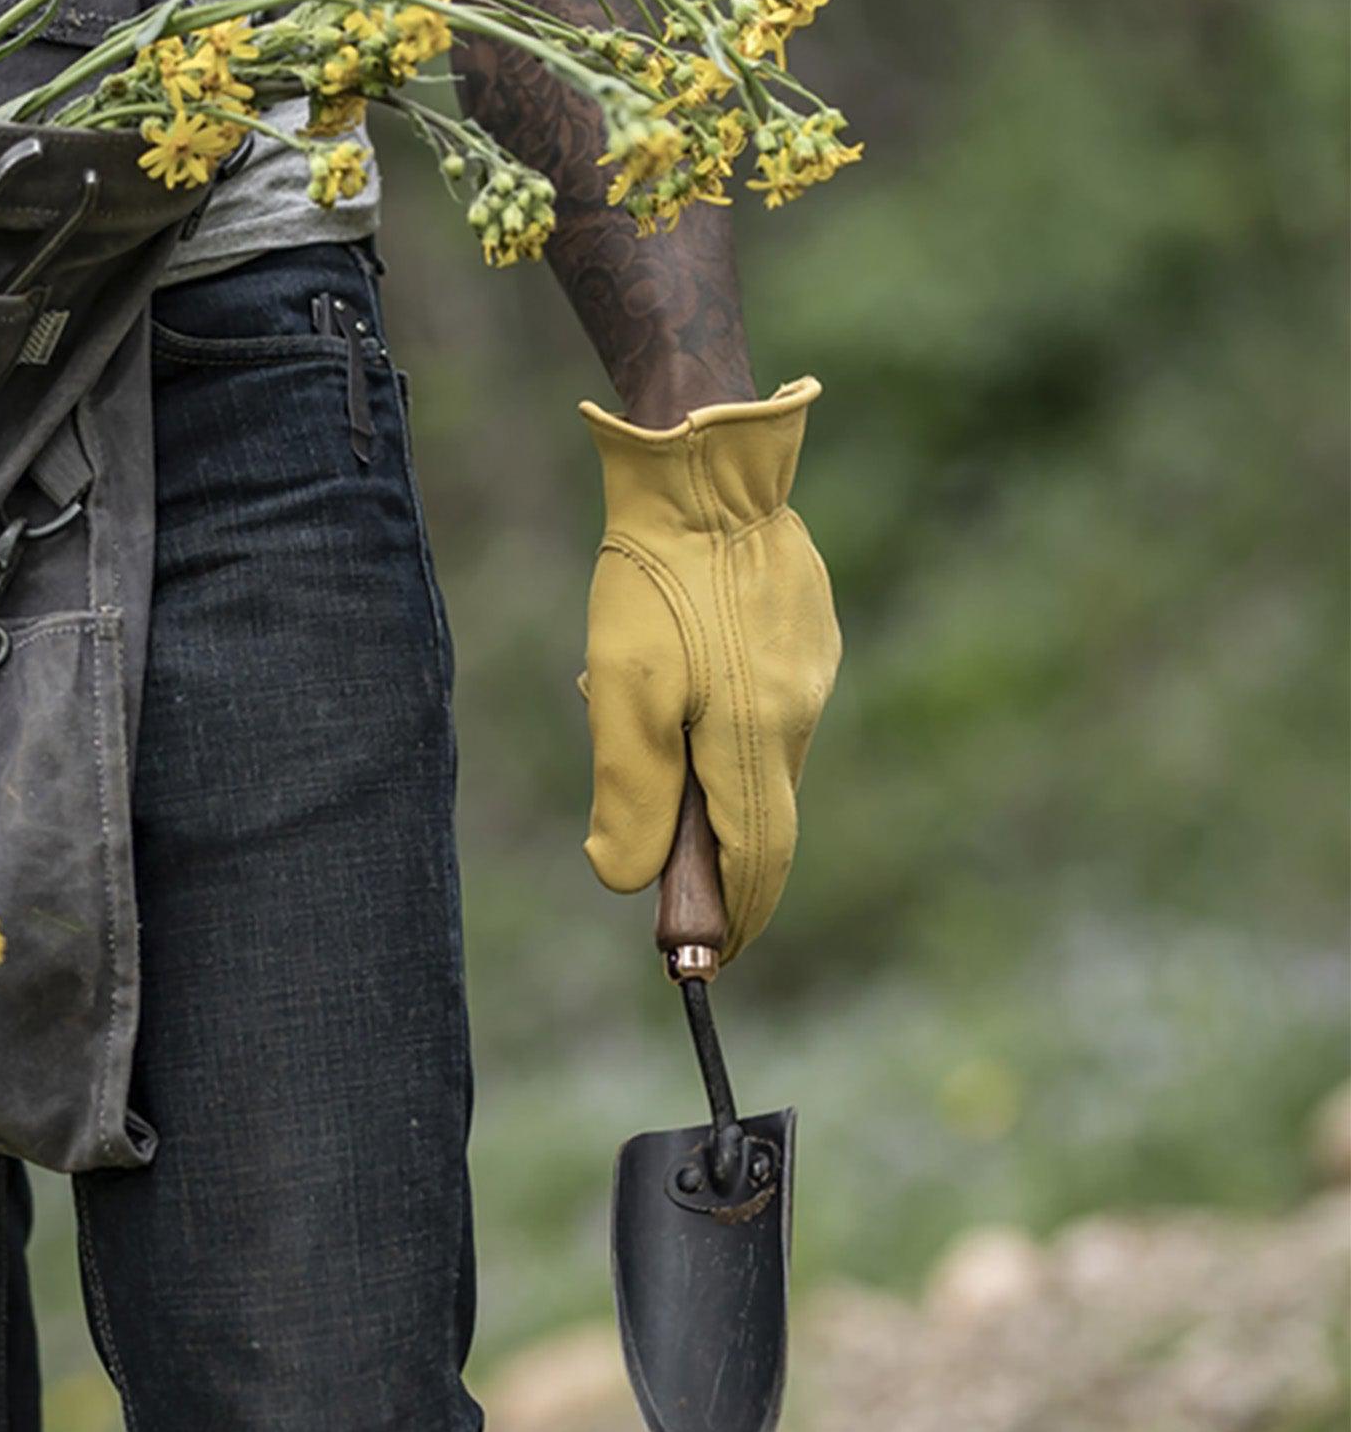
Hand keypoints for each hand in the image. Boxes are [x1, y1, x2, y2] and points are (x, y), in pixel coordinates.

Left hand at [578, 376, 839, 963]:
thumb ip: (629, 793)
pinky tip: (673, 669)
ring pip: (755, 755)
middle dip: (709, 852)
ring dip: (702, 766)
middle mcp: (798, 714)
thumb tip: (625, 880)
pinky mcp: (808, 634)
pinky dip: (718, 715)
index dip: (732, 919)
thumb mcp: (620, 690)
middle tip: (661, 875)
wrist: (705, 468)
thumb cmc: (653, 579)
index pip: (757, 862)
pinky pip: (764, 702)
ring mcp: (811, 671)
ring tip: (635, 707)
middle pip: (757, 815)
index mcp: (757, 739)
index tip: (702, 963)